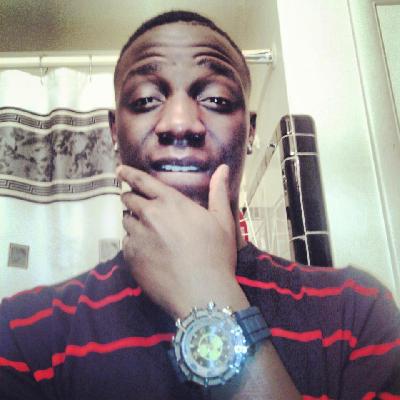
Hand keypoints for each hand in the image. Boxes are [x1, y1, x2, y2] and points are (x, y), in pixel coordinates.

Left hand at [117, 164, 248, 318]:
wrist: (202, 292)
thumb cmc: (216, 255)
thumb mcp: (223, 221)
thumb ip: (219, 192)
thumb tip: (223, 168)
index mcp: (170, 202)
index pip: (142, 181)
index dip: (128, 174)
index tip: (119, 170)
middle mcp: (149, 215)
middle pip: (128, 199)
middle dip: (131, 199)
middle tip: (138, 205)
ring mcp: (138, 236)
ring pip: (126, 222)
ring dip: (133, 222)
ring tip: (148, 232)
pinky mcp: (131, 257)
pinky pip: (126, 243)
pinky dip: (134, 243)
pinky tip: (148, 253)